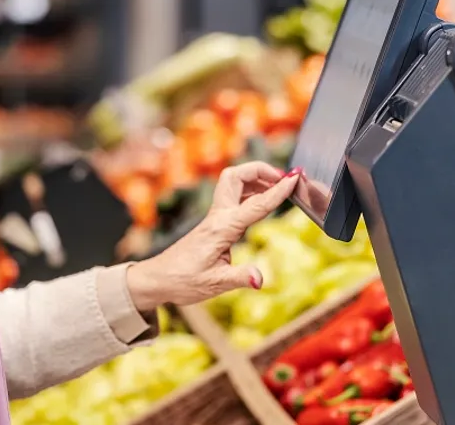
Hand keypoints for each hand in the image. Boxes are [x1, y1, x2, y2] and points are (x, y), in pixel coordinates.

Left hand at [125, 162, 300, 310]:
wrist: (159, 279)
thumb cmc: (183, 281)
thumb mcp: (214, 284)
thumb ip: (239, 278)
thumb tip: (260, 279)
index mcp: (222, 228)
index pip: (256, 204)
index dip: (278, 191)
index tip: (295, 179)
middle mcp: (218, 217)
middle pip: (236, 176)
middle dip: (260, 170)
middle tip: (283, 178)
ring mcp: (215, 217)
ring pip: (233, 182)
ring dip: (255, 178)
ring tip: (278, 187)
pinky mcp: (214, 222)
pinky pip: (234, 197)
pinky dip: (250, 192)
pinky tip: (261, 201)